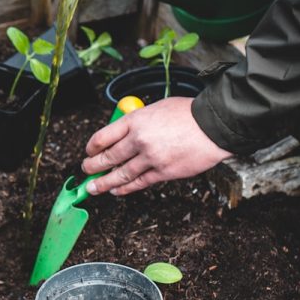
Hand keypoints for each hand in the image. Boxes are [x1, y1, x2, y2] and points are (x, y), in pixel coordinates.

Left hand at [82, 97, 232, 195]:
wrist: (214, 125)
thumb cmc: (188, 114)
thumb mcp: (156, 108)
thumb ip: (137, 121)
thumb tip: (123, 134)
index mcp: (135, 120)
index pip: (103, 136)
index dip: (91, 147)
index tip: (88, 151)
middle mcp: (139, 139)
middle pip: (108, 157)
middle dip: (92, 166)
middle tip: (85, 171)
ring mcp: (150, 158)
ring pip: (120, 174)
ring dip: (103, 183)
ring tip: (93, 188)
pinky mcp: (163, 172)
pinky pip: (138, 183)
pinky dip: (125, 188)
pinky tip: (116, 190)